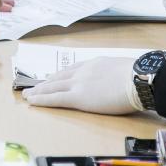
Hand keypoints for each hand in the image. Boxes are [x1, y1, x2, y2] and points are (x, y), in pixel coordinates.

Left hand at [23, 57, 139, 114]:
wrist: (137, 79)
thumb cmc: (138, 76)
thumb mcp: (123, 69)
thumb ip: (115, 74)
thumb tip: (120, 80)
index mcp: (95, 64)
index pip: (73, 70)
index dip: (61, 75)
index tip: (52, 77)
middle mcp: (83, 72)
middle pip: (59, 78)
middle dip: (45, 83)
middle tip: (34, 86)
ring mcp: (78, 84)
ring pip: (52, 87)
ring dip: (38, 91)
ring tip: (28, 94)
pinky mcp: (77, 97)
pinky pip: (54, 99)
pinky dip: (41, 100)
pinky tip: (32, 101)